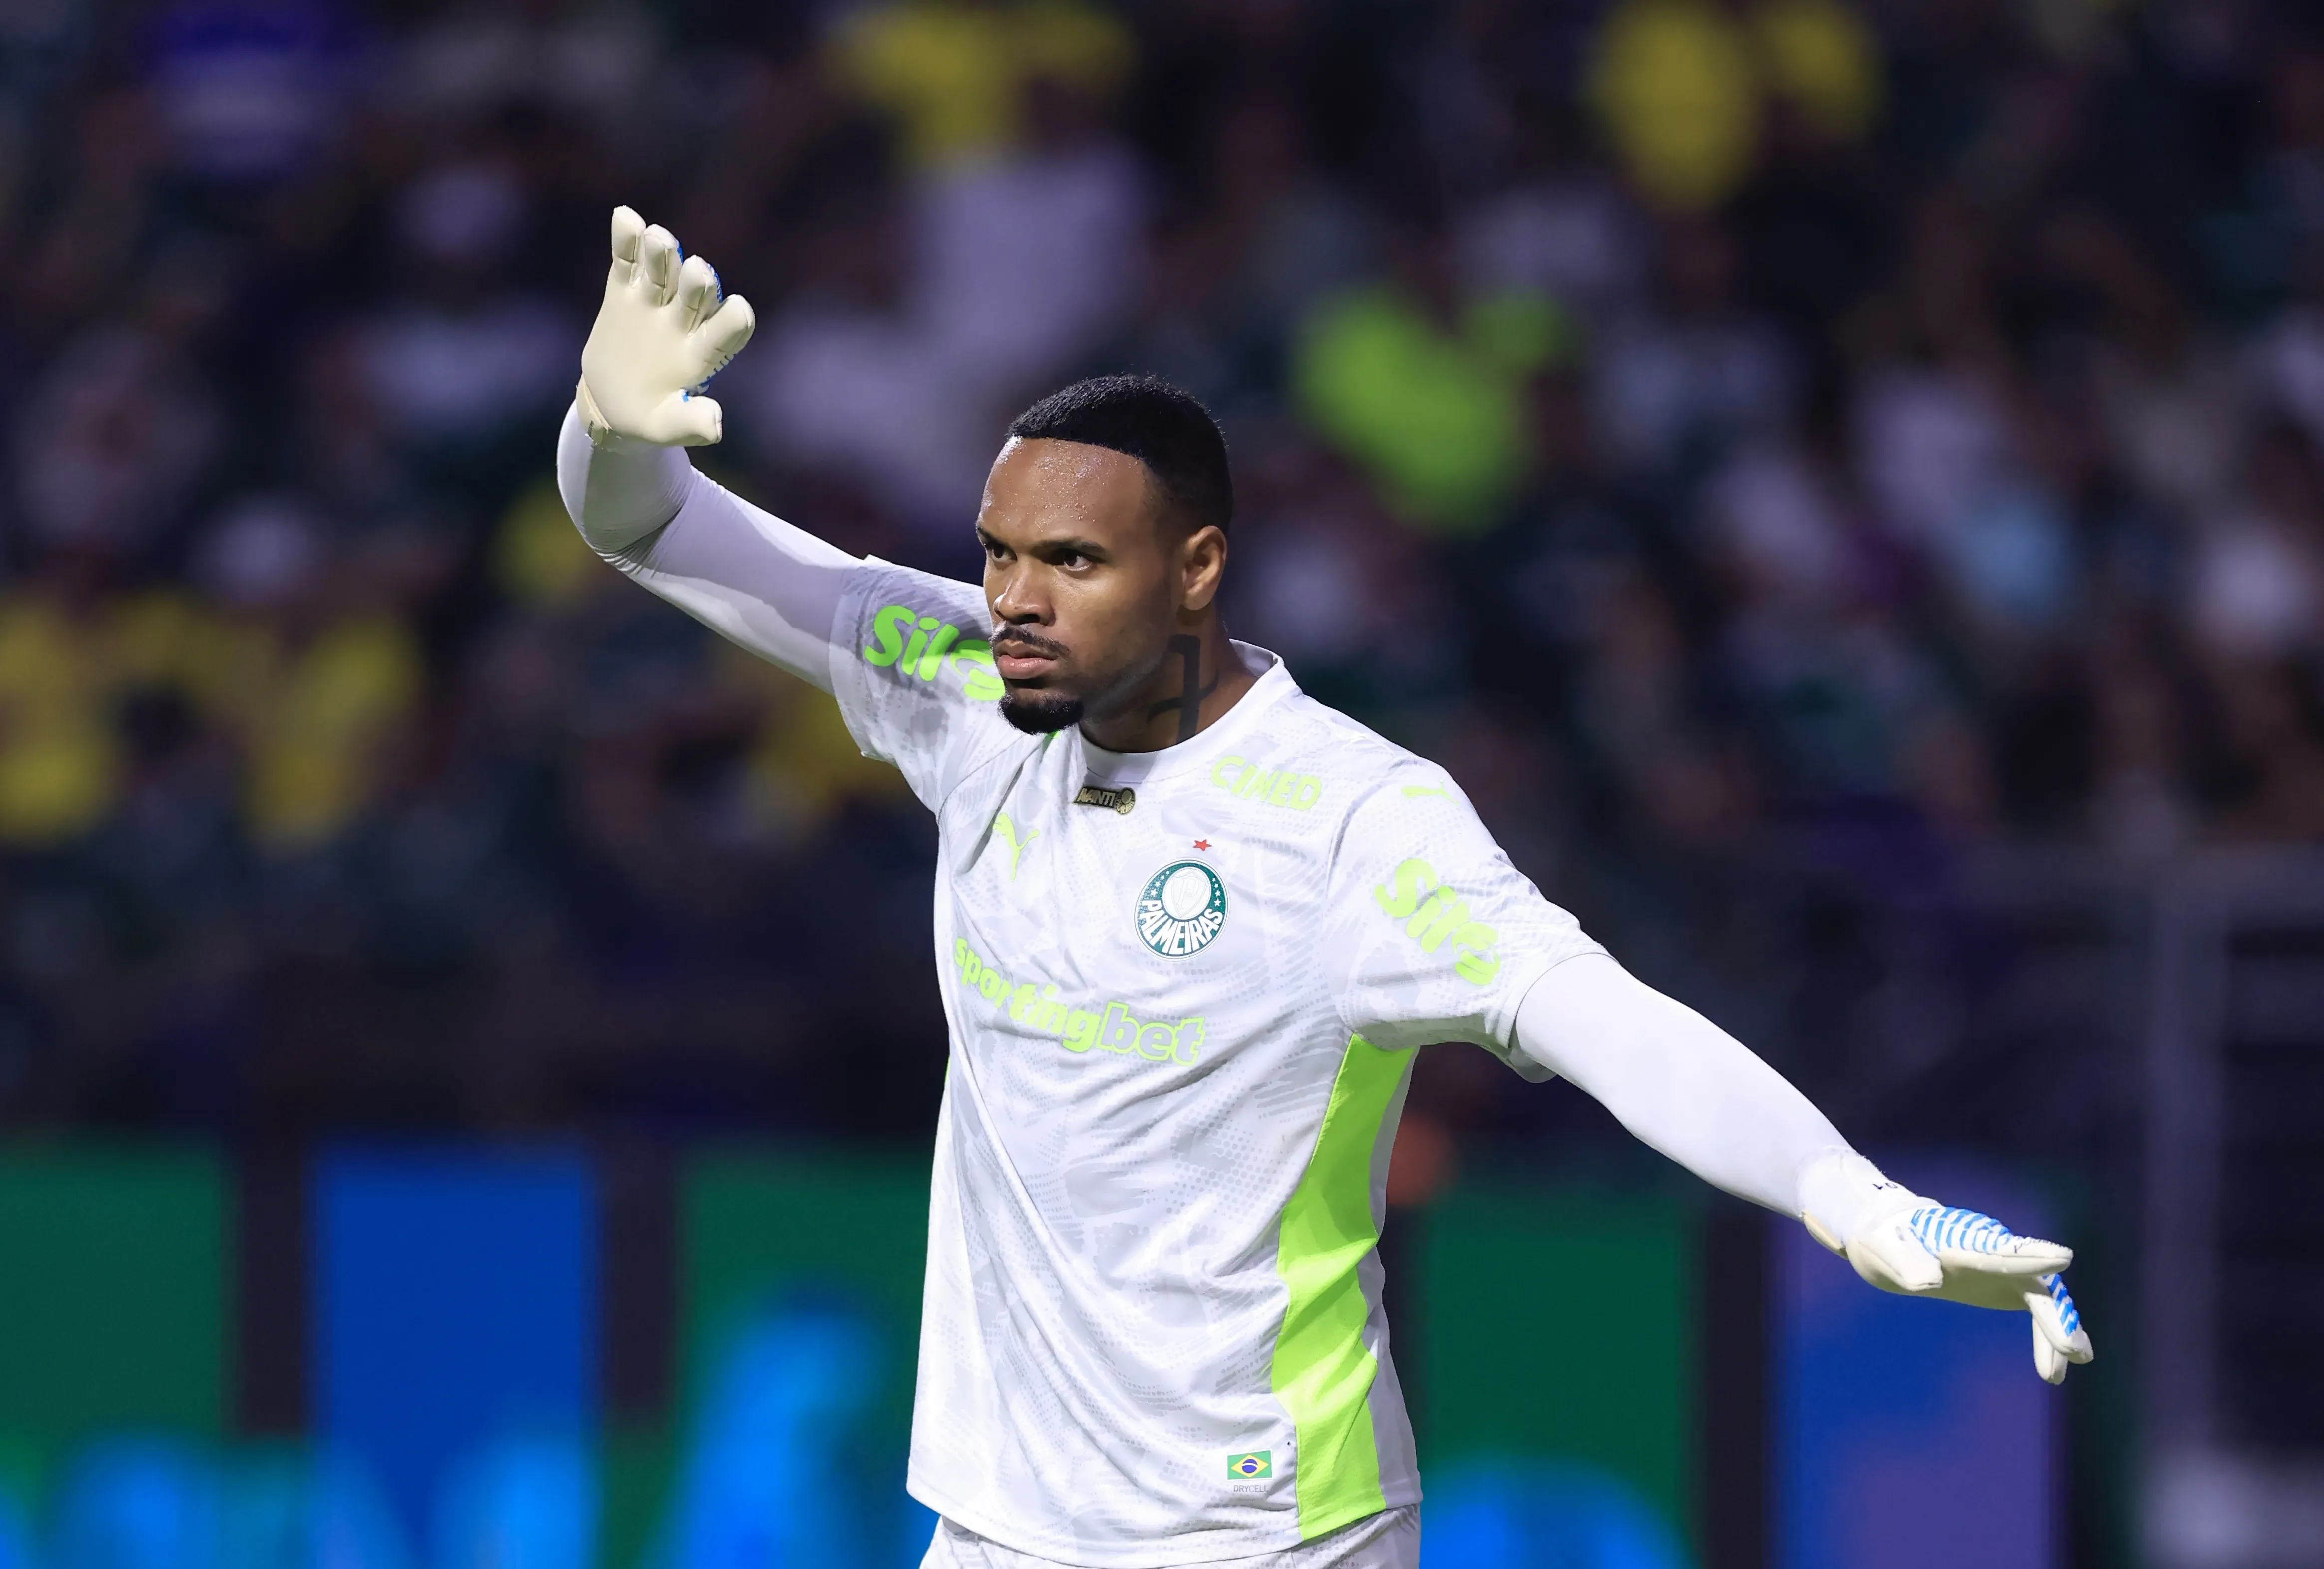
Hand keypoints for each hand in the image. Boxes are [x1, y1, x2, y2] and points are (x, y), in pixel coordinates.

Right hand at [576, 206, 755, 446]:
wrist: (613, 401)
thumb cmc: (649, 418)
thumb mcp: (667, 427)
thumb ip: (690, 423)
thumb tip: (716, 426)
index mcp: (704, 352)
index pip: (726, 332)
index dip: (734, 320)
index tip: (740, 311)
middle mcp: (686, 319)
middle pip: (696, 294)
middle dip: (697, 281)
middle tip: (696, 270)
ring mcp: (656, 301)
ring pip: (664, 271)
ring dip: (663, 255)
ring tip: (659, 238)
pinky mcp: (626, 289)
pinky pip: (627, 261)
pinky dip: (627, 240)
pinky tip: (625, 217)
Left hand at [1810, 1188, 2094, 1384]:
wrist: (1890, 1238)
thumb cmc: (1883, 1240)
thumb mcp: (1883, 1249)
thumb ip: (1907, 1263)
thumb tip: (1928, 1283)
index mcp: (1962, 1239)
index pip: (1999, 1248)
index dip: (2031, 1254)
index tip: (2063, 1258)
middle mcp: (1991, 1250)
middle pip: (2031, 1280)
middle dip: (2054, 1312)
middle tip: (2073, 1348)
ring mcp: (2003, 1267)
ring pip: (2042, 1298)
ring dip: (2058, 1330)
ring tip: (2071, 1365)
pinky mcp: (2005, 1284)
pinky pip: (2036, 1310)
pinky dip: (2048, 1337)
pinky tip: (2058, 1369)